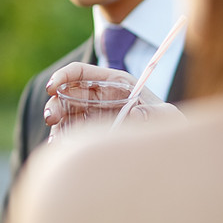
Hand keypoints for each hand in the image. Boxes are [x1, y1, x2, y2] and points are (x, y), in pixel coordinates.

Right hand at [43, 62, 184, 141]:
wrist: (169, 148)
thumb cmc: (169, 125)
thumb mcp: (169, 116)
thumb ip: (156, 114)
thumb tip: (135, 115)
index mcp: (114, 83)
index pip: (81, 72)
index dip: (63, 76)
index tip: (52, 87)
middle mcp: (100, 97)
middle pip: (67, 94)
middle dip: (55, 104)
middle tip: (52, 119)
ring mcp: (93, 116)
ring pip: (65, 115)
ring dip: (57, 126)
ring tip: (57, 142)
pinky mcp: (90, 134)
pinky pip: (71, 134)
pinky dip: (64, 141)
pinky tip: (63, 150)